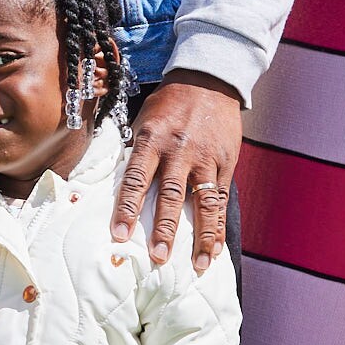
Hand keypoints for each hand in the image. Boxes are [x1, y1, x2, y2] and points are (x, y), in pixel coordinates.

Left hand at [114, 69, 241, 270]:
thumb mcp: (144, 121)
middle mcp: (178, 151)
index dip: (126, 209)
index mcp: (151, 139)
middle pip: (170, 195)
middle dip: (164, 229)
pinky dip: (218, 225)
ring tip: (198, 265)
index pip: (135, 179)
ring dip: (201, 237)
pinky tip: (215, 248)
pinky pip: (221, 199)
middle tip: (158, 257)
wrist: (208, 79)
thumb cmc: (168, 104)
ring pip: (203, 203)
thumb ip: (136, 154)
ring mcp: (205, 158)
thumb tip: (119, 190)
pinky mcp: (225, 163)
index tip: (119, 236)